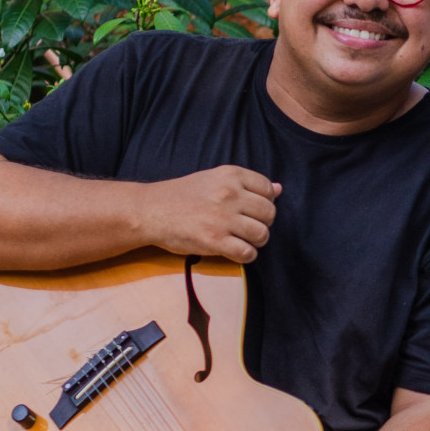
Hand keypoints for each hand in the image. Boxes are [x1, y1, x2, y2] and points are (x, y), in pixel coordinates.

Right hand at [141, 166, 282, 263]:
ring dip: (255, 241)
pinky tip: (234, 251)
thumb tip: (280, 189)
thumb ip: (247, 185)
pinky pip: (247, 253)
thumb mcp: (214, 179)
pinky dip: (245, 256)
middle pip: (269, 213)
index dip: (265, 202)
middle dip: (262, 223)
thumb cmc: (182, 196)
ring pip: (262, 234)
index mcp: (230, 175)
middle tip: (247, 227)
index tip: (251, 209)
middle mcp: (229, 194)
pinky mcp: (214, 241)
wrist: (150, 211)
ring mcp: (222, 218)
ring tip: (241, 240)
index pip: (268, 189)